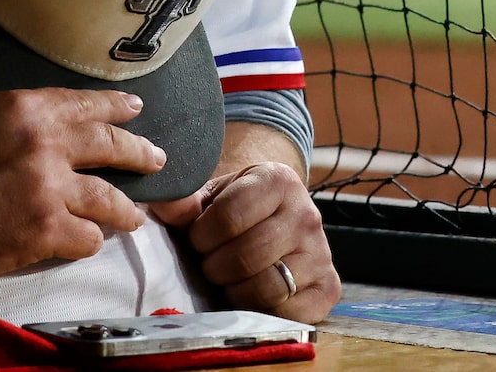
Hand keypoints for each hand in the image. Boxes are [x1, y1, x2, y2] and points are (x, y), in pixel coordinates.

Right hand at [0, 88, 164, 284]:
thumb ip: (31, 121)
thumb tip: (71, 128)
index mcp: (29, 108)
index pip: (89, 105)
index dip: (118, 109)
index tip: (135, 111)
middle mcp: (46, 143)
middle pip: (111, 145)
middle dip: (139, 153)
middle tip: (156, 158)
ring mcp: (49, 189)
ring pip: (109, 200)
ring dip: (125, 211)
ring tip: (133, 216)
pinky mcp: (44, 231)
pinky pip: (87, 237)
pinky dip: (88, 240)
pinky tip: (83, 240)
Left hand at [152, 160, 338, 320]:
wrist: (276, 218)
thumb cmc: (236, 210)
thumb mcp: (212, 196)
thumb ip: (184, 202)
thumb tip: (165, 206)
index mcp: (279, 180)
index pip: (228, 218)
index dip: (201, 236)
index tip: (199, 239)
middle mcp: (308, 214)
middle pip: (245, 258)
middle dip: (215, 267)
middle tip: (212, 263)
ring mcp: (322, 253)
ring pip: (266, 289)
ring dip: (235, 292)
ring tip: (230, 280)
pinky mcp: (329, 288)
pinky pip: (289, 315)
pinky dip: (263, 313)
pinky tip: (252, 297)